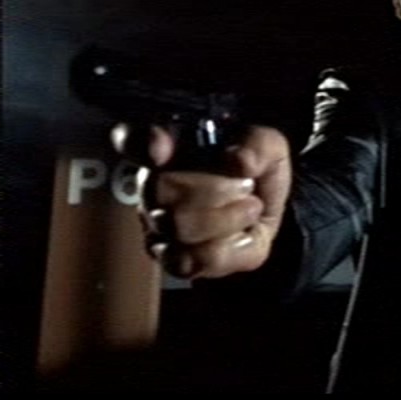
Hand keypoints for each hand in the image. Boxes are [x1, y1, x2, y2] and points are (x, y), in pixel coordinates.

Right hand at [112, 123, 291, 278]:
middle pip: (160, 188)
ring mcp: (158, 227)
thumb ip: (258, 146)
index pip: (132, 140)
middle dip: (216, 188)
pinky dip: (231, 247)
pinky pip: (195, 260)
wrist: (265, 209)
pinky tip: (243, 234)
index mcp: (169, 148)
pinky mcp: (175, 260)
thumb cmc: (255, 170)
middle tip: (246, 185)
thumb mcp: (268, 147)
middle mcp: (152, 186)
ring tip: (249, 208)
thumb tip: (239, 161)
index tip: (161, 149)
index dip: (142, 144)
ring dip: (227, 218)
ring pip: (177, 227)